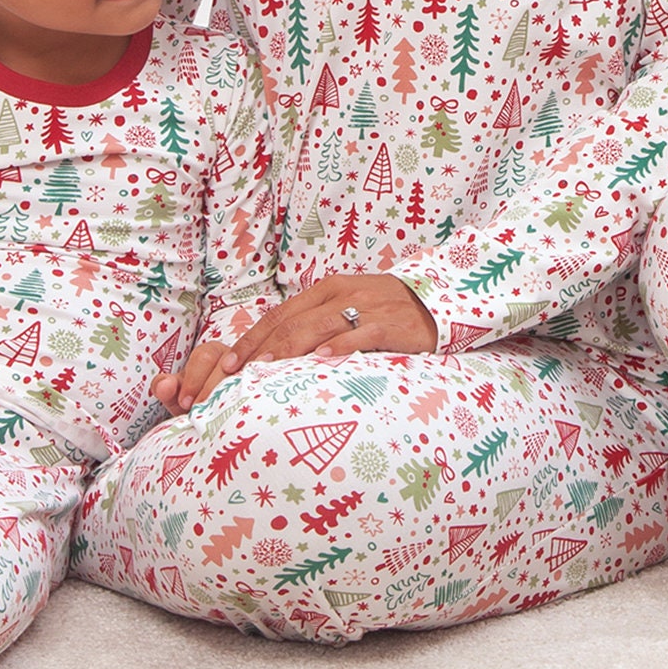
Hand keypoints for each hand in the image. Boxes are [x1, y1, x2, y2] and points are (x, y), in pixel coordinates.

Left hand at [152, 274, 437, 415]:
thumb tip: (279, 355)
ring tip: (264, 373)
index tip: (227, 367)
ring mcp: (365, 307)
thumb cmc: (390, 311)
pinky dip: (338, 347)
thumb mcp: (350, 308)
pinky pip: (359, 335)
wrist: (440, 299)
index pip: (279, 315)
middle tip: (235, 378)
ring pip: (317, 328)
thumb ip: (319, 324)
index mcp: (327, 290)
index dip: (250, 340)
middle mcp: (342, 294)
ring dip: (287, 351)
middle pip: (290, 323)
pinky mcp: (390, 323)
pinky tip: (320, 362)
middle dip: (258, 351)